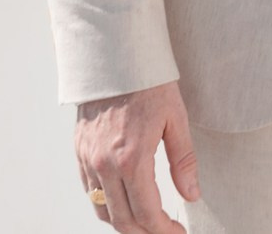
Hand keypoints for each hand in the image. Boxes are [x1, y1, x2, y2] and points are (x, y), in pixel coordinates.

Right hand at [75, 81, 199, 232]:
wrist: (115, 55)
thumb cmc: (149, 83)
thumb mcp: (176, 120)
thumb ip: (184, 161)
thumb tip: (192, 194)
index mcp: (132, 159)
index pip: (147, 214)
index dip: (164, 231)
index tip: (178, 232)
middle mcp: (105, 164)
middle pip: (122, 220)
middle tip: (165, 231)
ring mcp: (88, 158)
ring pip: (101, 209)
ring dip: (123, 223)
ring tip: (146, 221)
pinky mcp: (79, 150)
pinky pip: (89, 190)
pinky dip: (105, 204)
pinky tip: (123, 200)